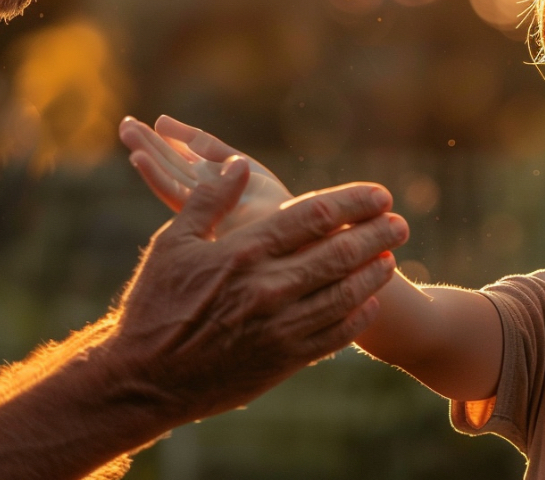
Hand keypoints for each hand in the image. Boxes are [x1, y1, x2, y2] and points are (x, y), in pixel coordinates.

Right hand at [106, 116, 409, 423]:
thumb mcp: (172, 243)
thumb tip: (239, 163)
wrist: (143, 381)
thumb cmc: (154, 305)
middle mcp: (268, 289)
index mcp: (243, 253)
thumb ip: (210, 201)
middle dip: (377, 235)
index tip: (380, 194)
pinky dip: (358, 316)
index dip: (353, 202)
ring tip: (392, 258)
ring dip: (374, 274)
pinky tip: (370, 302)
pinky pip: (333, 336)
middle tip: (401, 223)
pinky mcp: (283, 361)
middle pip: (339, 254)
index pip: (313, 217)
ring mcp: (279, 328)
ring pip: (345, 295)